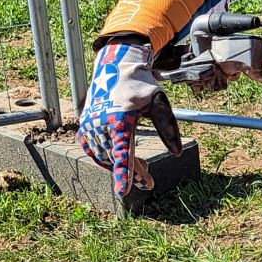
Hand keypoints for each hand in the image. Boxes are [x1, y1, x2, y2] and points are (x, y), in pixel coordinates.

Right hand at [76, 40, 182, 197]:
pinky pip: (95, 153)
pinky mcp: (84, 129)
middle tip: (149, 182)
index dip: (124, 173)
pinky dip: (108, 160)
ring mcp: (89, 126)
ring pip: (105, 158)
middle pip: (116, 158)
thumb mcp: (159, 101)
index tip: (123, 192)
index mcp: (120, 116)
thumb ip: (168, 127)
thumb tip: (177, 153)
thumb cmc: (141, 87)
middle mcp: (100, 122)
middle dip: (133, 172)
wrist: (115, 69)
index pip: (122, 151)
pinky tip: (123, 161)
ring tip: (142, 168)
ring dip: (122, 167)